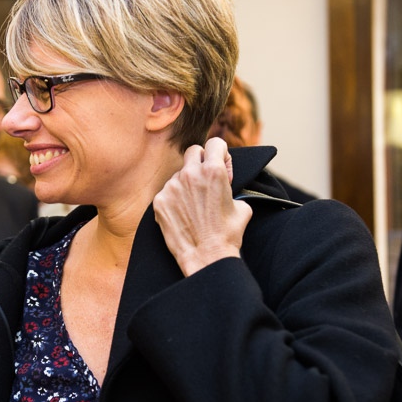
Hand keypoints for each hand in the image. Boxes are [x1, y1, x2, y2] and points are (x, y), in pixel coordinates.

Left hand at [153, 137, 251, 275]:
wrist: (206, 257)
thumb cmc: (227, 234)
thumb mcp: (242, 206)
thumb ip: (232, 188)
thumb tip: (228, 185)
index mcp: (213, 171)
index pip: (215, 143)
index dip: (220, 154)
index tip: (221, 166)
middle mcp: (190, 174)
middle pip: (193, 151)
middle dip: (201, 161)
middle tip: (206, 180)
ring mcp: (172, 187)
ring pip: (179, 174)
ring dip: (187, 183)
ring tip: (194, 206)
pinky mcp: (160, 201)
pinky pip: (168, 192)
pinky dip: (175, 199)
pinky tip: (183, 214)